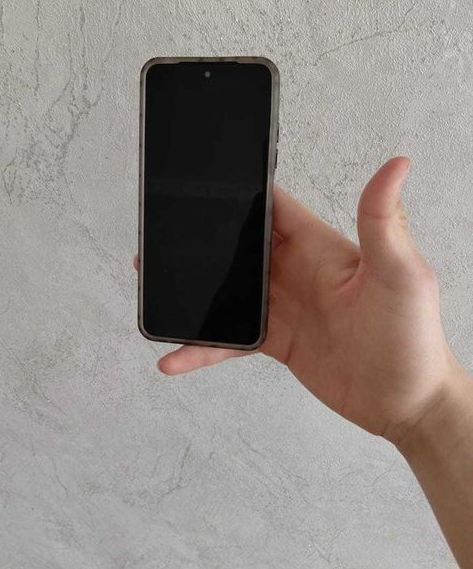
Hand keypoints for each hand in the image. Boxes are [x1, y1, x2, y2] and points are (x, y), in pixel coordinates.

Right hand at [134, 157, 458, 444]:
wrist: (407, 403)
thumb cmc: (414, 337)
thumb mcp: (400, 274)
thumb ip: (384, 222)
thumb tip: (396, 165)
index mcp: (318, 247)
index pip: (272, 208)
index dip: (241, 192)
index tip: (203, 182)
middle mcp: (296, 271)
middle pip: (238, 247)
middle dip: (201, 241)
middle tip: (160, 239)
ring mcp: (283, 307)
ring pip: (226, 291)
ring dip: (193, 291)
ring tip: (153, 290)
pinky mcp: (276, 341)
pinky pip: (230, 338)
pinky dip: (202, 346)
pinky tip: (177, 354)